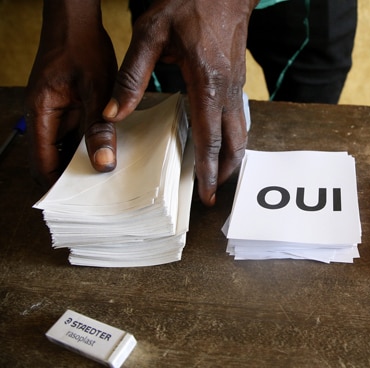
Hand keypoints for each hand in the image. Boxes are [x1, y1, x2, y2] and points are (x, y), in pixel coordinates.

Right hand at [25, 1, 117, 187]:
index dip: (58, 186)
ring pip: (66, 150)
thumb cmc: (81, 48)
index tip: (79, 204)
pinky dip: (89, 146)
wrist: (76, 22)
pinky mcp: (68, 109)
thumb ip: (99, 128)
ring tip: (108, 181)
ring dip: (83, 163)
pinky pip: (75, 135)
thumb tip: (103, 164)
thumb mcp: (96, 90)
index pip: (43, 163)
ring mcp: (55, 114)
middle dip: (73, 179)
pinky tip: (110, 154)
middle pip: (53, 160)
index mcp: (41, 115)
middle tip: (100, 198)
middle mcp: (44, 118)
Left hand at [103, 0, 257, 205]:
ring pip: (241, 132)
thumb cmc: (189, 4)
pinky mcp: (237, 80)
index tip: (205, 194)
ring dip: (232, 156)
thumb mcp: (151, 32)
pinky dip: (231, 138)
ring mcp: (237, 86)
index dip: (208, 170)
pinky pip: (238, 117)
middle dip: (225, 171)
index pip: (210, 139)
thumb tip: (115, 112)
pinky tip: (219, 140)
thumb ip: (132, 75)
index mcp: (207, 84)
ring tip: (217, 173)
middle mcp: (228, 90)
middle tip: (212, 193)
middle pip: (234, 143)